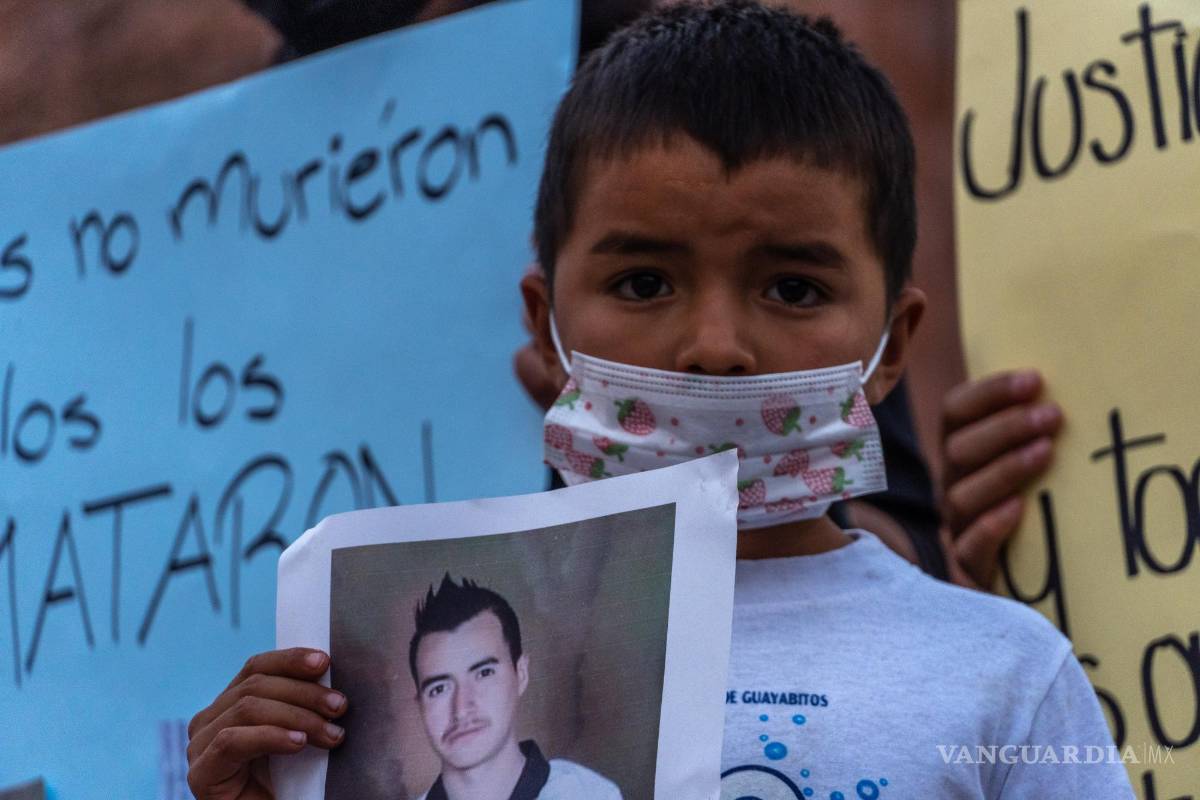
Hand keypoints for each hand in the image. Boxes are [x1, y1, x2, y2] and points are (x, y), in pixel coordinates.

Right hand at [187, 648, 346, 799]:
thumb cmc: (287, 783)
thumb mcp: (295, 733)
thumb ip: (299, 705)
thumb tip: (326, 668)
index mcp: (229, 705)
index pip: (256, 668)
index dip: (289, 659)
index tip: (325, 662)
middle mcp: (209, 721)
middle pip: (254, 685)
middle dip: (304, 692)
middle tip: (339, 706)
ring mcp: (200, 746)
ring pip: (247, 708)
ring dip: (297, 716)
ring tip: (330, 733)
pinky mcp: (201, 774)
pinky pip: (232, 741)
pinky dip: (270, 737)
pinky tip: (298, 744)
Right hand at [941, 370, 1062, 588]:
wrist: (1023, 583)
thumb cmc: (1033, 510)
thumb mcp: (1025, 463)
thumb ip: (1028, 429)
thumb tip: (1061, 389)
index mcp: (959, 451)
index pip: (956, 410)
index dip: (989, 392)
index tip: (1035, 380)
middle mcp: (951, 484)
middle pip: (958, 448)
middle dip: (1005, 427)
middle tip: (1052, 415)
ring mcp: (955, 525)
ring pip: (962, 494)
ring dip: (1003, 469)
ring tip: (1045, 452)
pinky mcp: (966, 567)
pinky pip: (968, 545)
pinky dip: (991, 524)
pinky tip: (1019, 508)